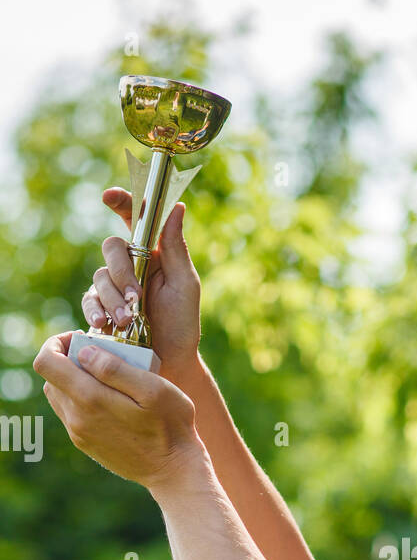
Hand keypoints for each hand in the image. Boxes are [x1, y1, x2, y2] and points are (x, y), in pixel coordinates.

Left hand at [34, 331, 204, 491]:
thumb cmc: (170, 426)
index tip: (81, 339)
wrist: (174, 471)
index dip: (56, 343)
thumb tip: (83, 352)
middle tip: (100, 355)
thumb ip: (115, 368)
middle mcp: (77, 418)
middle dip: (68, 359)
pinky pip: (70, 414)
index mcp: (90, 398)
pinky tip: (109, 400)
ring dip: (73, 380)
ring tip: (104, 378)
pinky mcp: (85, 444)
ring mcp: (79, 434)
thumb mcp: (153, 389)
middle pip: (50, 377)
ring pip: (58, 396)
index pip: (45, 362)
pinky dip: (81, 399)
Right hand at [81, 188, 201, 376]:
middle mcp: (130, 265)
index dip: (121, 202)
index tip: (109, 196)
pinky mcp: (100, 309)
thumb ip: (176, 248)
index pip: (135, 219)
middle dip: (122, 271)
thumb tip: (178, 207)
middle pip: (112, 248)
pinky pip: (89, 301)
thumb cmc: (182, 323)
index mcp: (153, 253)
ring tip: (127, 320)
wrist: (169, 363)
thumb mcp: (184, 285)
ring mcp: (113, 287)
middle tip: (136, 296)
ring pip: (99, 276)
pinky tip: (104, 323)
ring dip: (114, 298)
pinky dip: (95, 310)